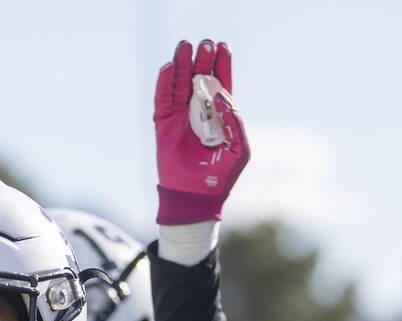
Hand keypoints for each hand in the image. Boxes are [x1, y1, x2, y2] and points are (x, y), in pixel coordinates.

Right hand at [153, 39, 249, 224]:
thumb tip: (221, 93)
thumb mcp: (239, 147)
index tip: (223, 46)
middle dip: (203, 60)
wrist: (195, 196)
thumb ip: (233, 120)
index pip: (221, 84)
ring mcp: (180, 116)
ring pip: (180, 83)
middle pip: (200, 78)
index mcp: (219, 115)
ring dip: (182, 64)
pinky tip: (169, 66)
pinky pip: (162, 99)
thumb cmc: (221, 174)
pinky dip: (165, 82)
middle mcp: (199, 111)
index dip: (222, 64)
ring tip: (186, 45)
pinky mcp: (163, 124)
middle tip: (205, 43)